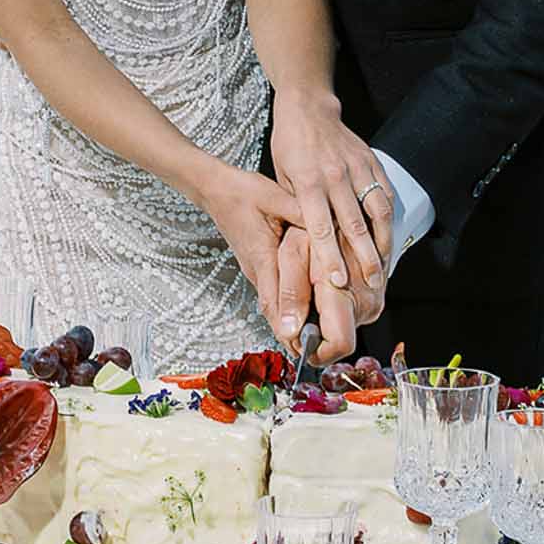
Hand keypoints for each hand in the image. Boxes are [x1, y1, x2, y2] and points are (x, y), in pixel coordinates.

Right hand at [196, 163, 302, 337]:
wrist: (215, 189)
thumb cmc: (243, 192)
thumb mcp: (275, 197)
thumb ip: (301, 213)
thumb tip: (328, 226)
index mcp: (261, 255)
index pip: (273, 297)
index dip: (287, 322)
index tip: (300, 344)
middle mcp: (256, 269)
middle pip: (272, 310)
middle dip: (292, 334)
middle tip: (316, 354)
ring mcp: (255, 270)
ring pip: (272, 305)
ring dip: (289, 324)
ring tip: (315, 343)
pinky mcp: (257, 266)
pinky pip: (271, 293)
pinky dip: (286, 308)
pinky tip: (305, 314)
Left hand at [269, 90, 394, 298]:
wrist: (308, 107)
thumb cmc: (290, 145)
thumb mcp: (281, 176)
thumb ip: (296, 208)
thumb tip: (305, 245)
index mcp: (308, 181)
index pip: (321, 226)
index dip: (330, 256)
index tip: (338, 281)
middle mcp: (335, 176)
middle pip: (354, 224)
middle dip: (364, 258)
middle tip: (372, 284)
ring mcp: (357, 167)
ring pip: (377, 210)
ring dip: (383, 242)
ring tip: (385, 266)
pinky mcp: (371, 161)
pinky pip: (385, 193)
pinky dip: (389, 218)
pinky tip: (389, 237)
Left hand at [277, 226, 385, 364]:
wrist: (340, 197)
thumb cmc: (312, 220)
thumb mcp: (292, 252)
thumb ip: (290, 293)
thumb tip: (288, 332)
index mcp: (347, 291)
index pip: (338, 345)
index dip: (314, 350)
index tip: (296, 341)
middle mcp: (369, 298)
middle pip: (341, 338)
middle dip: (316, 331)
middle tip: (296, 306)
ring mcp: (378, 295)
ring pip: (347, 325)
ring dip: (325, 316)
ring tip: (310, 288)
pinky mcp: (380, 289)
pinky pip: (356, 310)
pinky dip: (337, 304)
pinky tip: (324, 283)